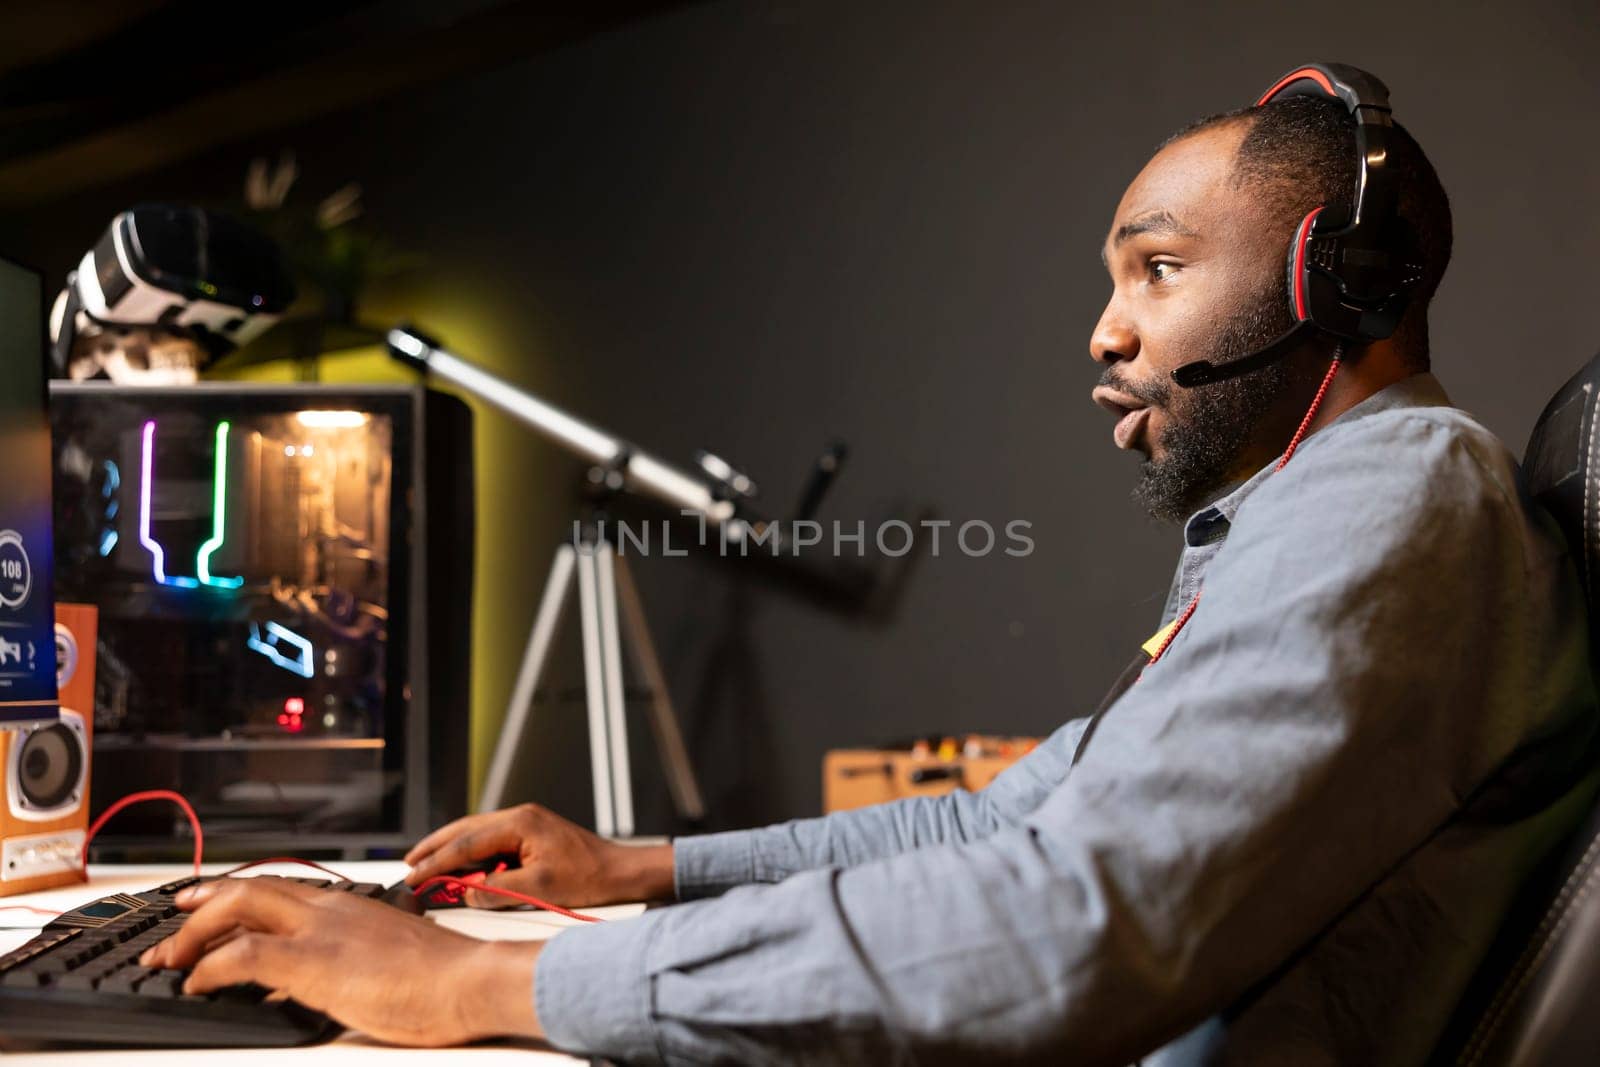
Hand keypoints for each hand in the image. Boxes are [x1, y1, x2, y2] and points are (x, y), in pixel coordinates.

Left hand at [140, 877, 542, 1046]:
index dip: (235, 896)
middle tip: (172, 928)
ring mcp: (320, 931)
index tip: (208, 906)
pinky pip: (243, 955)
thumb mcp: (388, 963)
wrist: (470, 980)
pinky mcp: (313, 961)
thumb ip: (347, 964)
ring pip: (238, 909)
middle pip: (249, 889)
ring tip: (170, 962)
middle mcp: (330, 909)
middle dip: (201, 907)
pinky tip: (197, 985)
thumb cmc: (445, 980)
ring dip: (193, 935)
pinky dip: (208, 968)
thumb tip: (311, 983)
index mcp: (350, 907)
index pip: (280, 890)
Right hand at [403, 802, 673, 907]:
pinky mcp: (531, 831)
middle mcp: (520, 816)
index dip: (436, 862)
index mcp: (520, 823)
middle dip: (435, 846)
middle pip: (466, 829)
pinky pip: (491, 837)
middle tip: (408, 863)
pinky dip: (470, 849)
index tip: (414, 877)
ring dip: (451, 846)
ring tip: (425, 860)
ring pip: (476, 831)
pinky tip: (460, 862)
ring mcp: (526, 821)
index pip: (466, 843)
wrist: (619, 871)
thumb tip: (466, 893)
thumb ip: (498, 890)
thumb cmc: (587, 878)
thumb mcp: (539, 890)